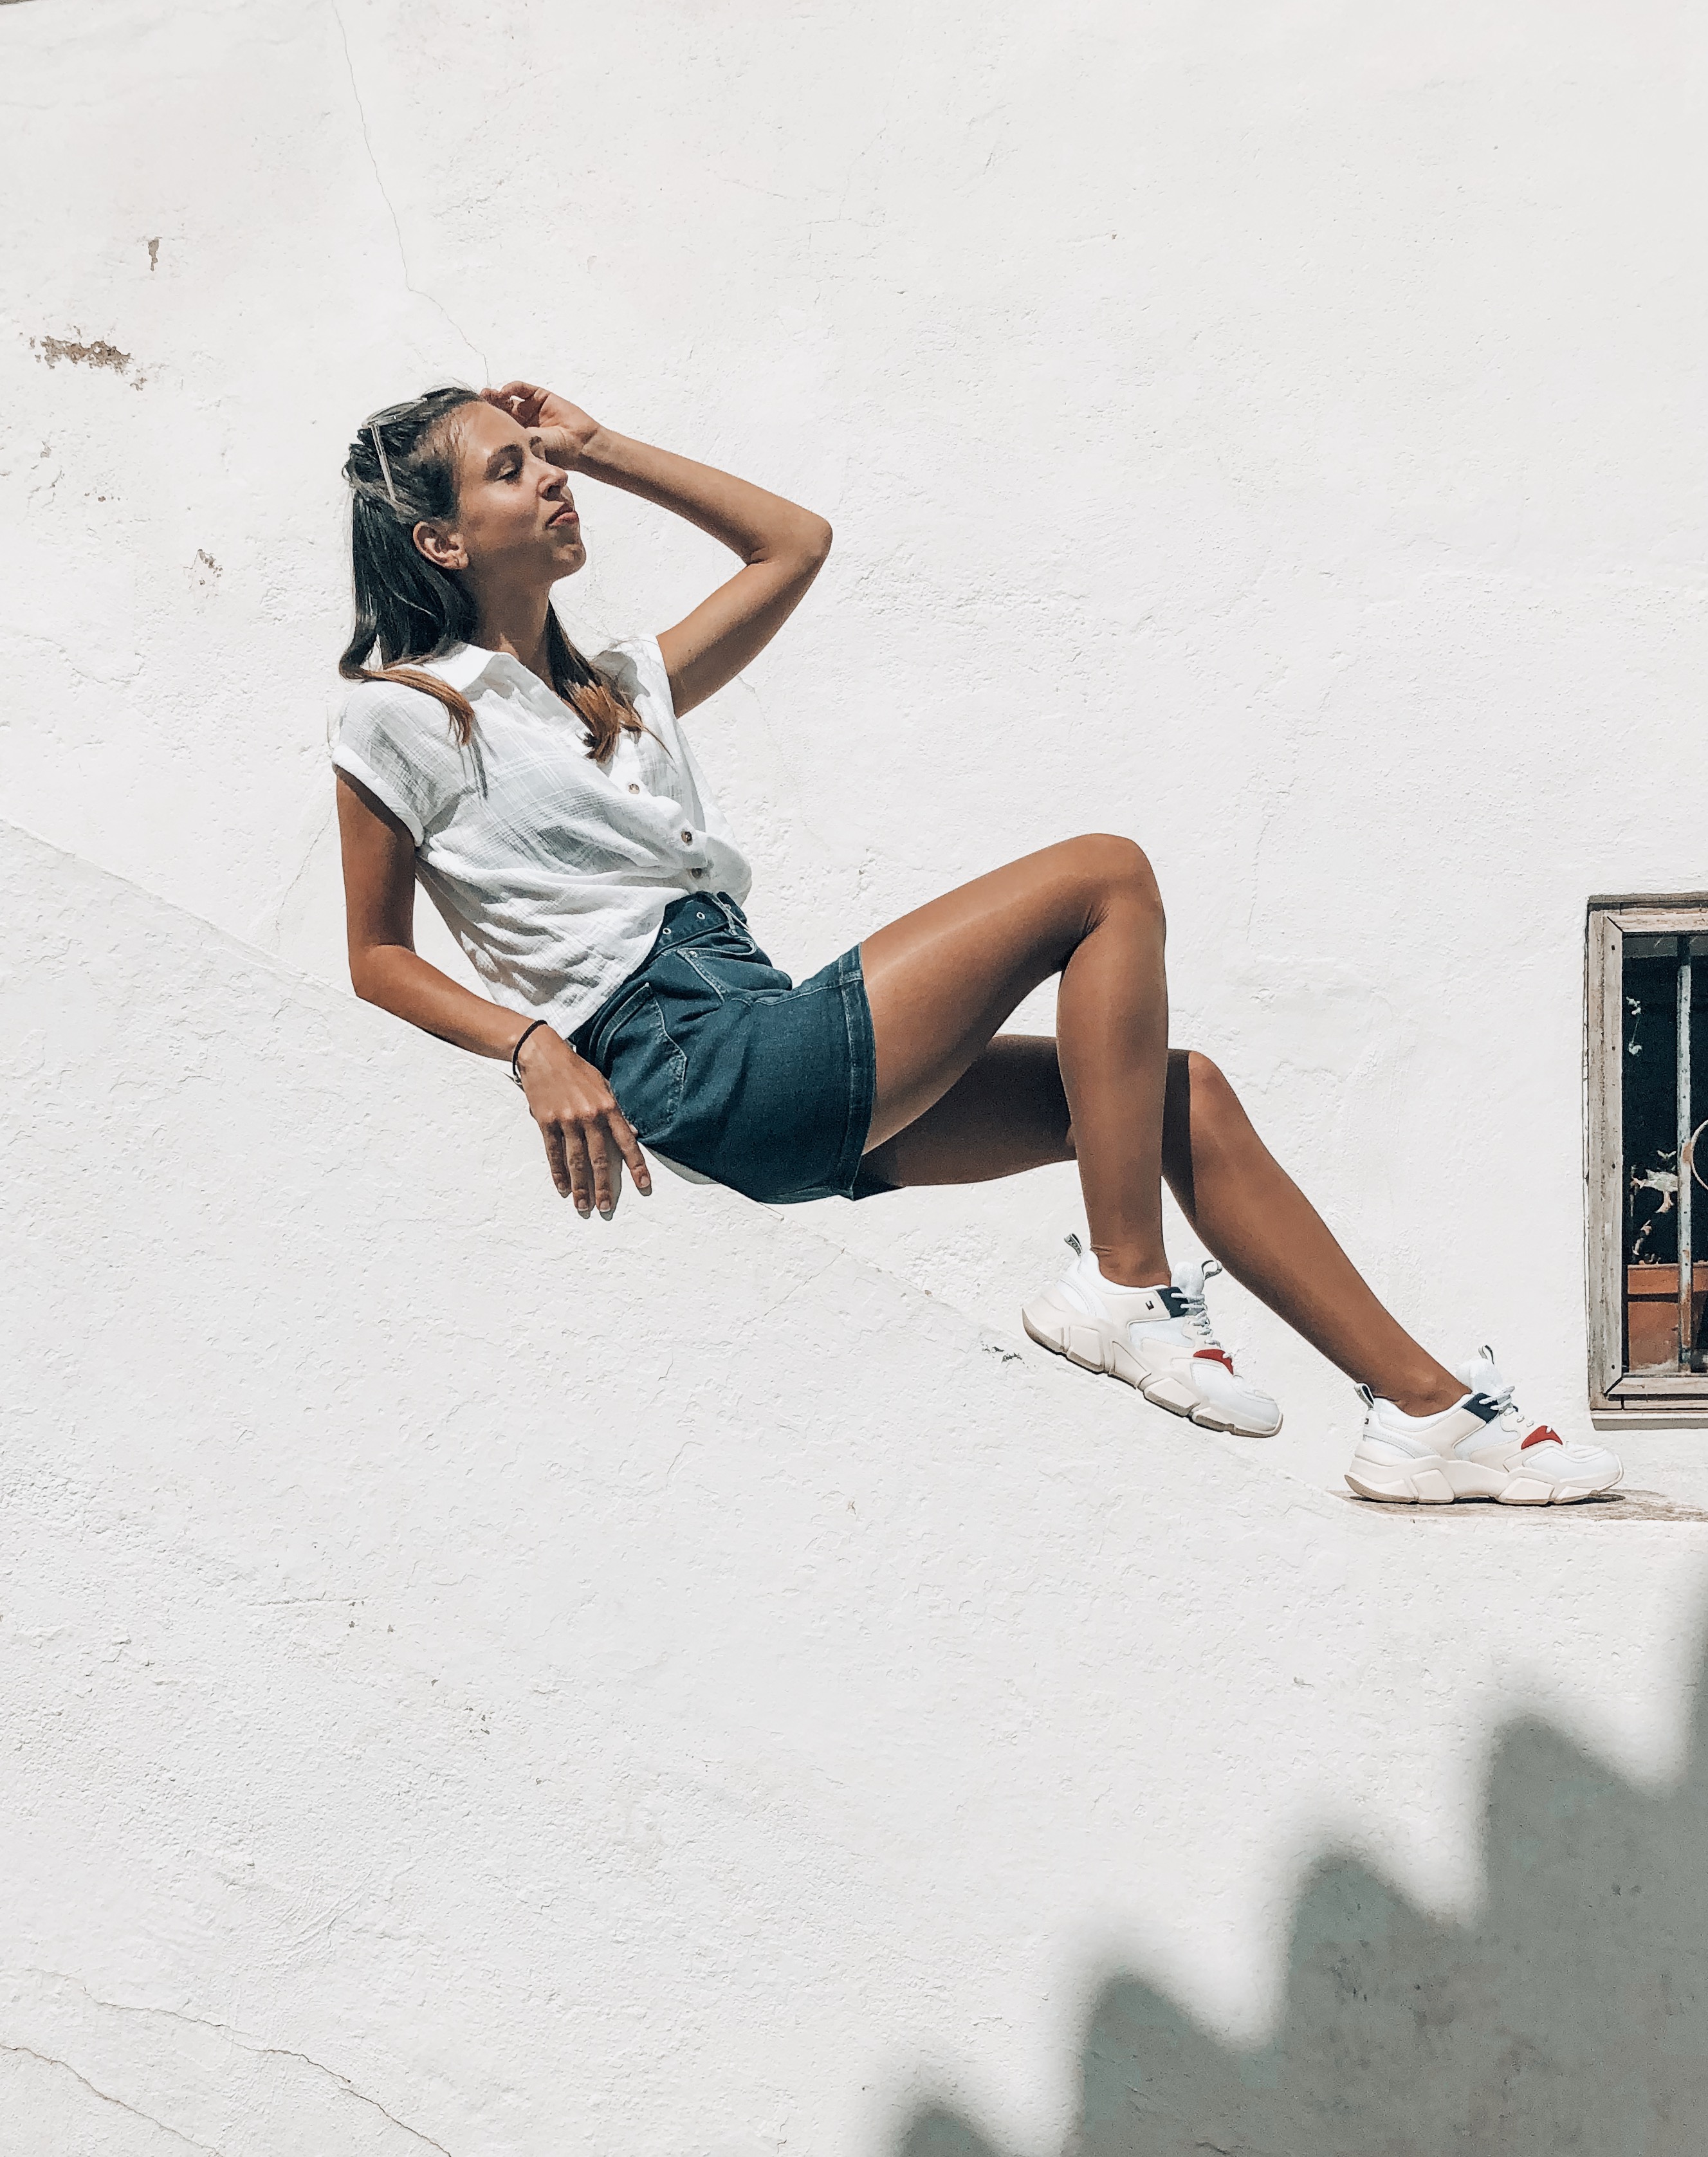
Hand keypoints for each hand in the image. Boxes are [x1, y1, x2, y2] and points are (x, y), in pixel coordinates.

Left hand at [482, 381, 602, 469]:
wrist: (579, 444)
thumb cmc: (554, 452)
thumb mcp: (524, 447)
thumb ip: (507, 439)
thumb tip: (479, 438)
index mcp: (517, 437)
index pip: (497, 425)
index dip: (486, 419)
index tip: (473, 416)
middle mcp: (523, 422)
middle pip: (500, 409)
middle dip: (489, 405)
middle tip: (478, 402)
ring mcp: (531, 408)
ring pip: (509, 398)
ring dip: (497, 395)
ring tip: (487, 395)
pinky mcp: (541, 396)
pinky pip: (523, 388)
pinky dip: (513, 387)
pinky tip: (505, 392)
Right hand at [514, 1026, 651, 1214]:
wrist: (542, 1054)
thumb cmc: (576, 1069)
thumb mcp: (603, 1084)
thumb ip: (616, 1110)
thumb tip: (631, 1131)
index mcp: (608, 1106)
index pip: (626, 1141)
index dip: (636, 1165)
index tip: (643, 1185)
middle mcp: (589, 1116)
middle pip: (600, 1158)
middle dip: (604, 1186)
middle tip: (606, 1207)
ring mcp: (566, 1120)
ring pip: (576, 1161)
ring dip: (581, 1186)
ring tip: (584, 1206)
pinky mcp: (546, 1122)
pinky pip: (554, 1153)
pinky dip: (558, 1173)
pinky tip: (563, 1188)